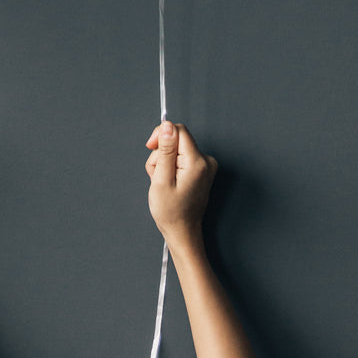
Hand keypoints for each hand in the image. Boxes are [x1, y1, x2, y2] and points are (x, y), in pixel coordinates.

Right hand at [145, 121, 216, 251]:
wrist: (182, 232)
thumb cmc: (171, 212)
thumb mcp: (161, 179)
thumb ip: (165, 150)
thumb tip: (167, 125)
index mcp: (197, 162)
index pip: (178, 130)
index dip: (161, 135)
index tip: (151, 148)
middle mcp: (206, 161)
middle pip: (176, 140)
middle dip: (161, 153)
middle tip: (156, 173)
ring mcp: (206, 166)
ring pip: (177, 148)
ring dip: (164, 161)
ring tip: (161, 181)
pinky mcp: (202, 170)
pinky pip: (182, 156)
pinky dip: (171, 166)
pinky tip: (168, 181)